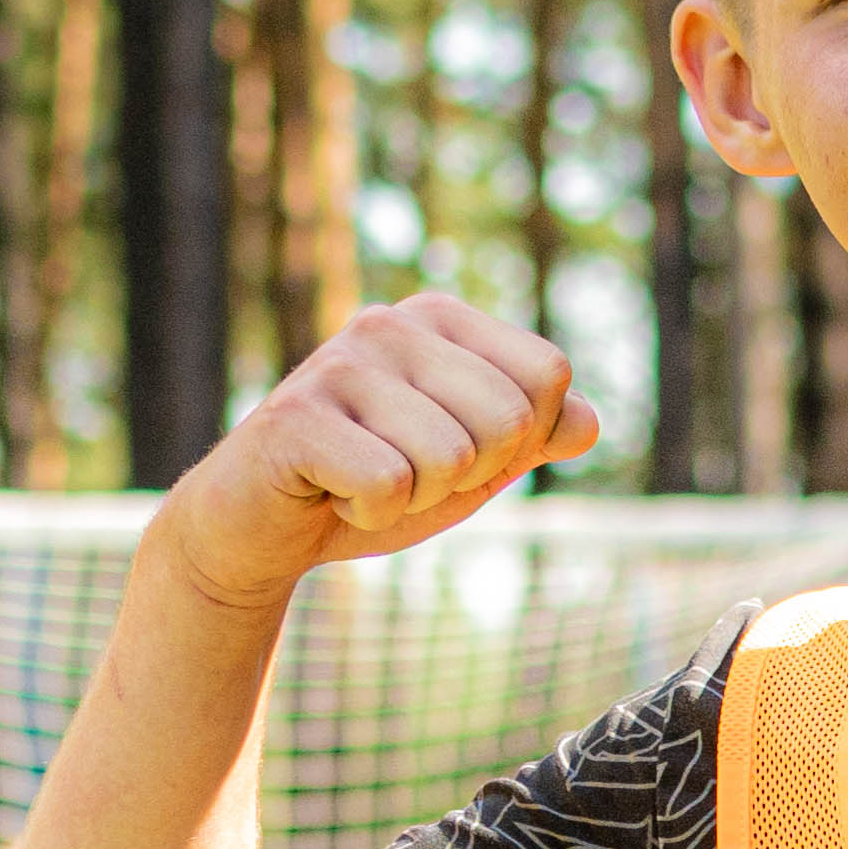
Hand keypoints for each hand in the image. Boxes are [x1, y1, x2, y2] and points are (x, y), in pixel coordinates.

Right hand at [158, 294, 604, 612]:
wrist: (260, 528)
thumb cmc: (371, 485)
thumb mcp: (470, 463)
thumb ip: (534, 436)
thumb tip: (587, 421)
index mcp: (441, 319)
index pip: (549, 376)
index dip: (516, 441)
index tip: (453, 451)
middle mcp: (391, 323)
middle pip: (509, 420)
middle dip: (466, 476)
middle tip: (402, 473)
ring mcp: (339, 365)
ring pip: (451, 459)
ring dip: (412, 499)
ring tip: (360, 481)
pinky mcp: (294, 418)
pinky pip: (389, 486)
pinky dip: (367, 515)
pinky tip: (329, 494)